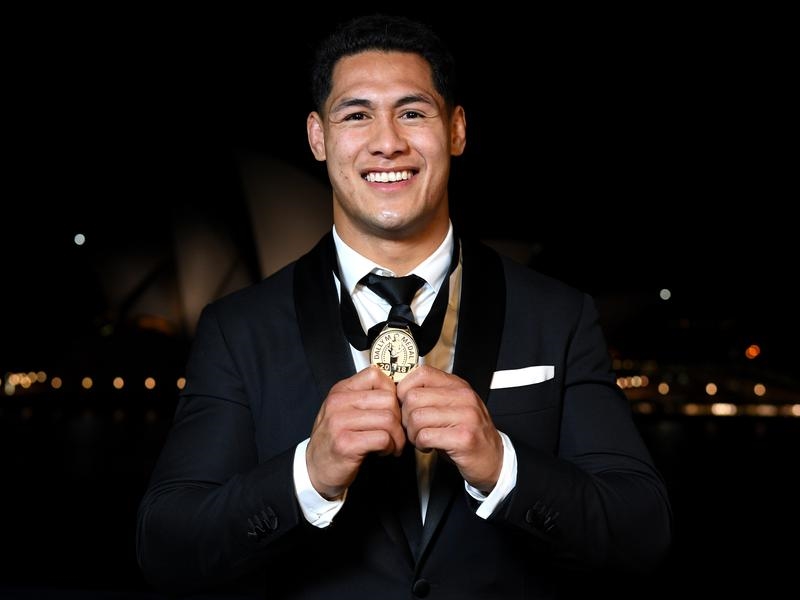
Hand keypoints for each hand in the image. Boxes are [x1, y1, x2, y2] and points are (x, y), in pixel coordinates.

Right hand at [306, 365, 405, 498]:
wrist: (315, 469)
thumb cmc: (336, 439)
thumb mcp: (344, 411)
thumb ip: (365, 397)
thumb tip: (399, 392)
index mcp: (340, 391)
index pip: (376, 375)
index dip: (392, 392)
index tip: (393, 409)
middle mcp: (338, 403)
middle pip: (388, 399)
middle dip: (399, 419)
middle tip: (396, 433)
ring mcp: (339, 423)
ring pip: (388, 419)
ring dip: (397, 436)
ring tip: (391, 444)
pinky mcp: (346, 444)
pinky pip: (383, 439)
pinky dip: (390, 447)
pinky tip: (383, 452)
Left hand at [397, 365, 502, 492]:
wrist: (494, 459)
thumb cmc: (467, 433)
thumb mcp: (452, 406)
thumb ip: (431, 395)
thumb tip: (398, 391)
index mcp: (457, 385)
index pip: (421, 373)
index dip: (405, 389)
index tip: (405, 404)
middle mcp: (463, 396)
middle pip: (413, 397)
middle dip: (406, 417)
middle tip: (414, 428)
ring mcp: (466, 416)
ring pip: (417, 417)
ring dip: (413, 433)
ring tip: (422, 438)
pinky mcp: (463, 437)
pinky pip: (425, 436)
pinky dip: (421, 444)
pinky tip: (430, 446)